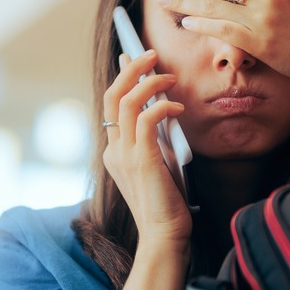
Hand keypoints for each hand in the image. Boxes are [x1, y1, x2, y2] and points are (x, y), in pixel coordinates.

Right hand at [102, 50, 190, 245]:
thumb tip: (164, 110)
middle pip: (112, 95)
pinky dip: (163, 107)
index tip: (131, 57)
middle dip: (131, 69)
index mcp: (114, 151)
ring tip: (169, 76)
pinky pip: (147, 119)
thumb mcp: (158, 164)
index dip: (121, 78)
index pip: (111, 105)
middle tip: (151, 54)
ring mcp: (125, 155)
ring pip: (126, 102)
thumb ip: (154, 140)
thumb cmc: (166, 203)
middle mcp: (114, 150)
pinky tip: (178, 108)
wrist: (164, 236)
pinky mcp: (142, 160)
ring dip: (149, 82)